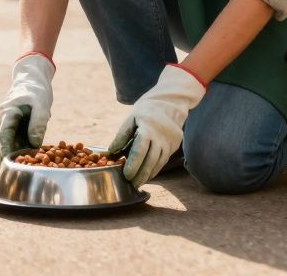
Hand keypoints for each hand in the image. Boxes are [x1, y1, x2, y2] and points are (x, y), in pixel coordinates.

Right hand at [0, 53, 53, 160]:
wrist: (31, 80)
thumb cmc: (37, 92)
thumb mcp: (42, 105)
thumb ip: (38, 123)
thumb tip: (34, 144)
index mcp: (7, 111)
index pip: (3, 134)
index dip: (5, 149)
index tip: (8, 163)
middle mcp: (0, 116)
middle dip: (3, 155)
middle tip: (10, 172)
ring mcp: (0, 120)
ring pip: (0, 141)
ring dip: (6, 152)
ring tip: (15, 166)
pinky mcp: (5, 124)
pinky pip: (6, 138)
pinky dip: (11, 147)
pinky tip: (19, 157)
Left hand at [108, 64, 206, 186]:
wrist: (170, 103)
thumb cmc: (146, 110)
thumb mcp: (132, 118)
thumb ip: (122, 135)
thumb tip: (111, 152)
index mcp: (148, 128)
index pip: (140, 150)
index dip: (133, 164)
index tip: (126, 175)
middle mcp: (161, 136)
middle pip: (151, 160)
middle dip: (141, 174)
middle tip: (131, 184)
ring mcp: (170, 141)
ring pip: (159, 162)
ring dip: (148, 174)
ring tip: (138, 183)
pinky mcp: (175, 144)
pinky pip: (164, 160)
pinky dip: (155, 168)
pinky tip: (147, 175)